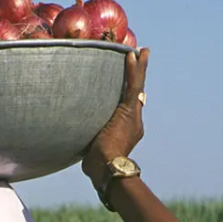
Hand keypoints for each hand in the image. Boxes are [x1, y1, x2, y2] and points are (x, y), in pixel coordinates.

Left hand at [81, 48, 148, 188]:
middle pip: (136, 94)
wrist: (107, 169)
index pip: (126, 108)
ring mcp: (133, 116)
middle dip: (138, 77)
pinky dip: (134, 71)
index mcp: (126, 132)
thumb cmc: (98, 168)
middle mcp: (133, 122)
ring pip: (137, 87)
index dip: (127, 95)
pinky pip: (132, 86)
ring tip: (142, 52)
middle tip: (142, 59)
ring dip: (139, 68)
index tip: (127, 84)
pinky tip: (134, 56)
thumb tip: (80, 150)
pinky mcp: (128, 111)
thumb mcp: (93, 154)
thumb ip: (89, 148)